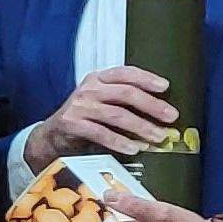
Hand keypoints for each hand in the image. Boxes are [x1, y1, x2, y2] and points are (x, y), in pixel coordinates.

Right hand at [30, 67, 174, 163]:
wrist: (52, 136)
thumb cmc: (84, 118)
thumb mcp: (102, 101)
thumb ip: (124, 100)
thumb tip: (160, 110)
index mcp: (98, 79)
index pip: (125, 73)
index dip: (147, 78)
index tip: (165, 87)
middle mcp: (88, 89)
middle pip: (126, 93)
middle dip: (152, 105)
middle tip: (170, 116)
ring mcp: (79, 106)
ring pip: (117, 114)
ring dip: (141, 127)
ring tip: (157, 137)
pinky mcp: (72, 124)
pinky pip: (101, 133)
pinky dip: (120, 141)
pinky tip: (134, 148)